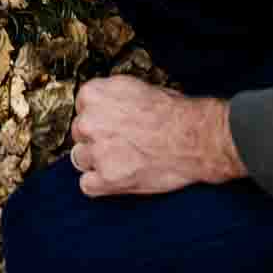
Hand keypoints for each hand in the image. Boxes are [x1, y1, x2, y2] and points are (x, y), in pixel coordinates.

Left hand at [68, 81, 245, 195]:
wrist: (192, 138)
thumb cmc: (170, 112)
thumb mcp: (134, 88)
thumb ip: (109, 97)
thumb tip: (99, 106)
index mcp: (94, 94)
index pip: (81, 109)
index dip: (97, 118)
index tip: (111, 124)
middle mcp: (90, 121)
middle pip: (79, 134)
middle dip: (96, 139)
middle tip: (120, 143)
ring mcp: (97, 151)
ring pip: (80, 159)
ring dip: (96, 162)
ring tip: (121, 160)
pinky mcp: (107, 178)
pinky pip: (87, 185)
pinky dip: (100, 185)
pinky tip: (117, 178)